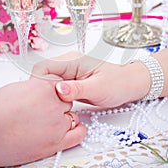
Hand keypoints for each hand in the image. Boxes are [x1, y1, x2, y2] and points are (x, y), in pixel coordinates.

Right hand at [0, 76, 85, 167]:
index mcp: (44, 86)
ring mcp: (56, 123)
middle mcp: (54, 103)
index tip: (49, 98)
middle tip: (42, 113)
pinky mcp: (55, 143)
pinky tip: (67, 132)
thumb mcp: (18, 88)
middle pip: (66, 103)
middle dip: (57, 107)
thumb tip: (41, 93)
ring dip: (62, 120)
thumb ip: (36, 89)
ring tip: (45, 125)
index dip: (55, 93)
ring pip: (71, 118)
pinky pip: (77, 134)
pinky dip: (76, 132)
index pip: (61, 87)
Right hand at [33, 51, 149, 107]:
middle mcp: (67, 63)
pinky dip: (54, 97)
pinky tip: (61, 106)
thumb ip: (77, 89)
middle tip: (50, 106)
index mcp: (72, 60)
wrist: (129, 84)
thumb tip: (58, 90)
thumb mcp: (98, 88)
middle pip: (42, 74)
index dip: (38, 83)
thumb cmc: (118, 84)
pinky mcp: (69, 81)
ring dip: (47, 95)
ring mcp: (67, 72)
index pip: (43, 67)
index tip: (42, 99)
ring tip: (56, 107)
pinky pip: (54, 88)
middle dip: (41, 90)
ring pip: (46, 82)